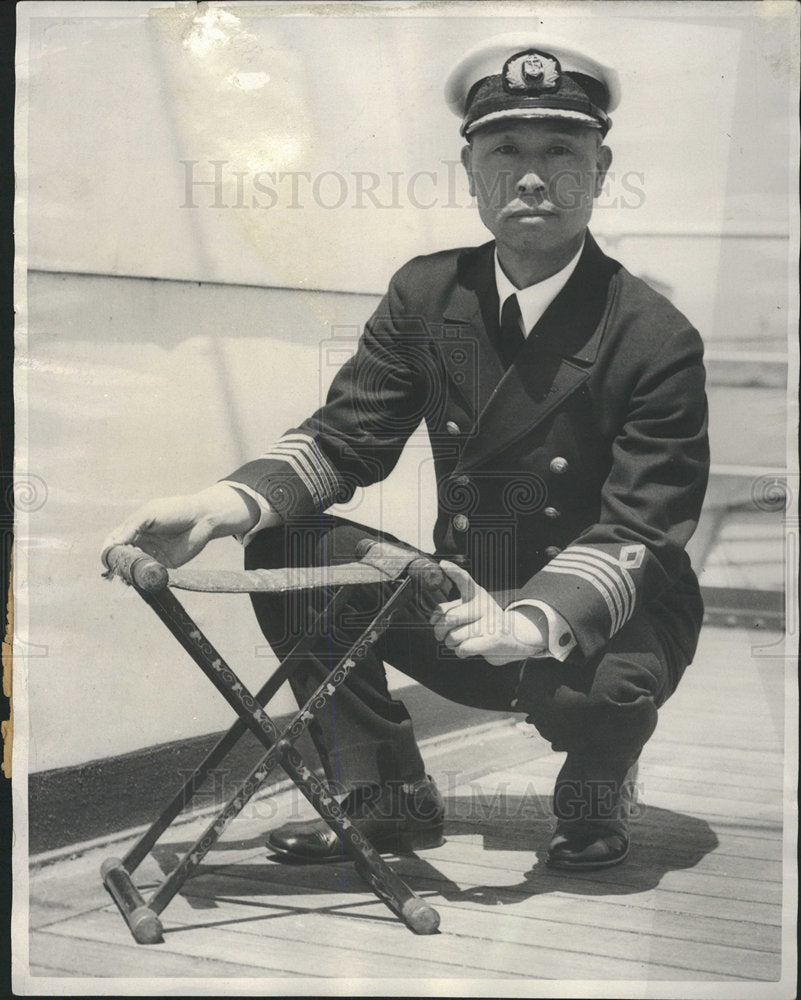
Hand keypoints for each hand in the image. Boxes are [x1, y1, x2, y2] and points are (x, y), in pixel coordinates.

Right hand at [102, 484, 275, 567]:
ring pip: (134, 569)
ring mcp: (153, 556)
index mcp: (134, 529)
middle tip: (120, 567)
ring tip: (130, 573)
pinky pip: (151, 576)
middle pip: (122, 558)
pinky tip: (143, 578)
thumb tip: (112, 545)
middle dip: (118, 565)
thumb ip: (131, 528)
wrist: (203, 518)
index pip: (114, 541)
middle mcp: (141, 544)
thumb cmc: (175, 511)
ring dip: (129, 574)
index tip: (108, 556)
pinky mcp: (166, 566)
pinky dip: (145, 579)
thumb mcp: (149, 514)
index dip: (109, 550)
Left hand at [430, 561, 546, 665]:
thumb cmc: (485, 623)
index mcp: (477, 595)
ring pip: (454, 636)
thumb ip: (451, 609)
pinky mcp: (493, 640)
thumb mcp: (472, 609)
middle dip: (439, 630)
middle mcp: (484, 605)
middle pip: (449, 617)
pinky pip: (463, 648)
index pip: (465, 580)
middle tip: (440, 634)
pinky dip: (459, 652)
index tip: (442, 564)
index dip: (453, 571)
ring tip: (456, 642)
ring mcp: (491, 622)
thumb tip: (433, 618)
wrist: (515, 639)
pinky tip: (465, 649)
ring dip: (450, 643)